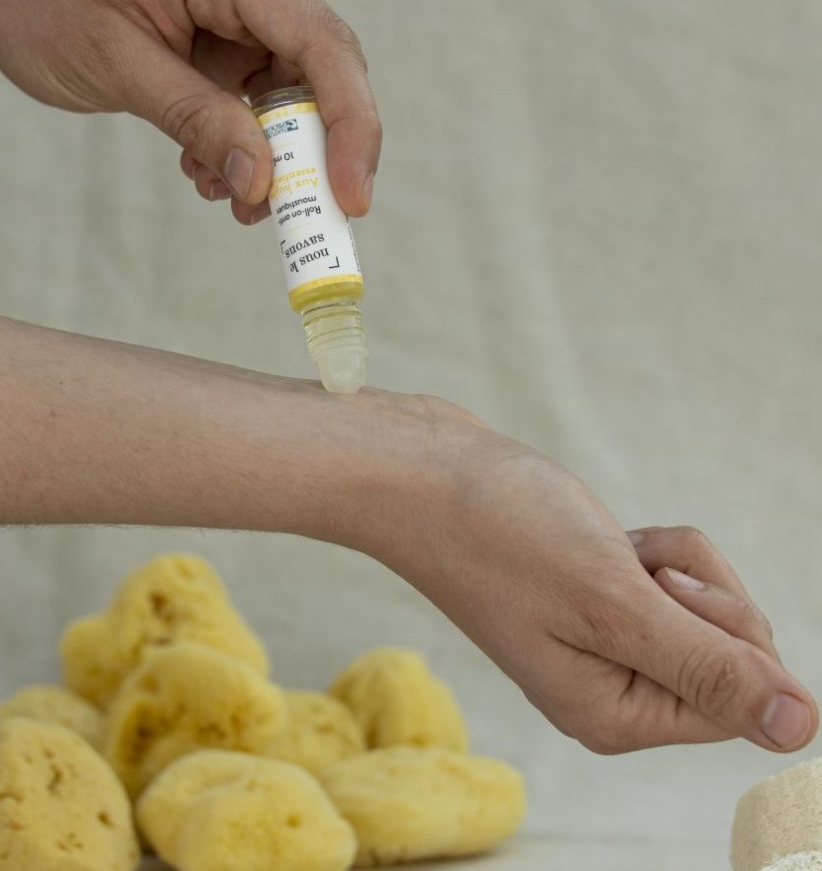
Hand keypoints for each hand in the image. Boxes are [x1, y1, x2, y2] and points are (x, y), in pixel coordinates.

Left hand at [0, 0, 380, 222]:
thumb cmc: (39, 2)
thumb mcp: (119, 68)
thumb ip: (198, 122)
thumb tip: (264, 185)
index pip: (320, 42)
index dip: (350, 126)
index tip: (350, 199)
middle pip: (323, 67)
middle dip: (314, 152)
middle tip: (294, 217)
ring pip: (295, 89)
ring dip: (274, 155)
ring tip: (228, 198)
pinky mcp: (230, 25)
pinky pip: (261, 92)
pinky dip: (245, 140)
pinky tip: (207, 169)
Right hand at [366, 398, 817, 753]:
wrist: (420, 473)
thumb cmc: (500, 533)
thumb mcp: (614, 602)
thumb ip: (710, 668)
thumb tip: (802, 729)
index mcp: (611, 713)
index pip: (737, 698)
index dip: (722, 630)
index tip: (659, 587)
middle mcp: (609, 687)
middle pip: (727, 650)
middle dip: (697, 588)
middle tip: (628, 562)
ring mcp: (599, 639)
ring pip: (702, 606)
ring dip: (672, 562)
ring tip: (606, 543)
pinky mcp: (592, 595)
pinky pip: (666, 579)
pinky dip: (650, 550)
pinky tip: (600, 536)